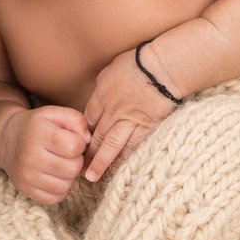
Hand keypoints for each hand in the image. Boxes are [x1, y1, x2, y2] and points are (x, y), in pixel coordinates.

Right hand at [0, 104, 89, 204]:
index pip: (74, 146)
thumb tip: (88, 141)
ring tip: (61, 164)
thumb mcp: (54, 114)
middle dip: (76, 161)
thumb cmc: (37, 126)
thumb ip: (76, 120)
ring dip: (69, 176)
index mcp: (39, 134)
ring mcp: (27, 176)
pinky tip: (54, 176)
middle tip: (67, 154)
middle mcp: (30, 157)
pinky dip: (59, 189)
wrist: (6, 140)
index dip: (79, 143)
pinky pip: (55, 198)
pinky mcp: (26, 190)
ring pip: (65, 186)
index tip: (72, 139)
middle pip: (72, 169)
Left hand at [81, 49, 176, 181]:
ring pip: (110, 146)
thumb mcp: (112, 68)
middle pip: (96, 136)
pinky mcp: (146, 127)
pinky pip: (133, 147)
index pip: (88, 119)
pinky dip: (125, 160)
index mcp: (102, 95)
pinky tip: (119, 170)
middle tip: (78, 167)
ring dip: (100, 162)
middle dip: (86, 153)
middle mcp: (112, 110)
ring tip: (92, 177)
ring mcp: (128, 120)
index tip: (79, 144)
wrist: (161, 67)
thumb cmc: (139, 62)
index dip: (82, 133)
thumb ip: (104, 84)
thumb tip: (100, 92)